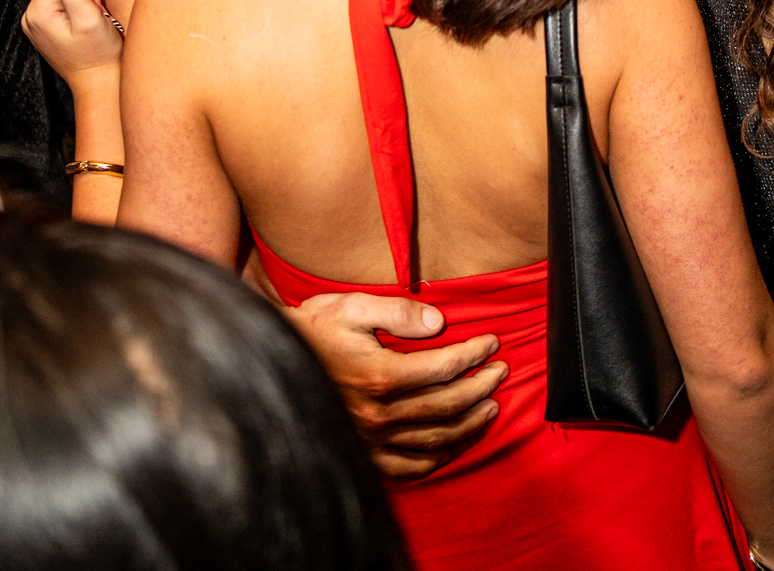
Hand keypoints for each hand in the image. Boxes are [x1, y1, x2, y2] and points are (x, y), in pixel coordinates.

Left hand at [22, 0, 122, 89]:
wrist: (99, 82)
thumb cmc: (98, 54)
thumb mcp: (87, 16)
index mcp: (38, 13)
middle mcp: (32, 18)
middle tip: (98, 10)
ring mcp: (38, 24)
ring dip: (85, 0)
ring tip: (95, 19)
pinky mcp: (47, 29)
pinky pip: (63, 5)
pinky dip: (80, 8)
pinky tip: (88, 23)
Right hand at [287, 291, 507, 478]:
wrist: (272, 362)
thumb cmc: (312, 329)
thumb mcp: (351, 306)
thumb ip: (398, 311)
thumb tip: (438, 322)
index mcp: (381, 375)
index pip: (444, 367)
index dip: (474, 354)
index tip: (492, 342)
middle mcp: (380, 413)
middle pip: (447, 404)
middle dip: (481, 386)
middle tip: (501, 371)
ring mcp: (373, 438)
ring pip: (436, 438)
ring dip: (470, 422)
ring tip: (491, 406)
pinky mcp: (365, 453)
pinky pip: (410, 466)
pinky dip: (438, 457)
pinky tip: (453, 444)